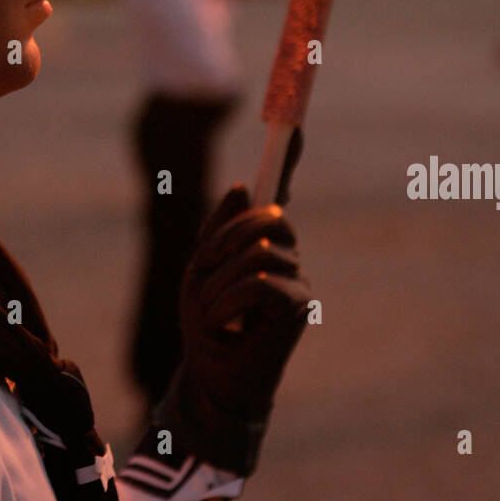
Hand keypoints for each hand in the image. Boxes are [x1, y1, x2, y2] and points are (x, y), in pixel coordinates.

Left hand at [152, 185, 309, 475]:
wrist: (211, 378)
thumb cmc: (205, 325)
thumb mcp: (200, 270)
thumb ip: (220, 231)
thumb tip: (245, 189)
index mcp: (261, 240)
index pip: (277, 192)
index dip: (290, 156)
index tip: (294, 121)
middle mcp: (286, 253)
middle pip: (264, 217)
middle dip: (224, 243)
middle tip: (207, 277)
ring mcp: (296, 277)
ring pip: (255, 253)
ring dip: (219, 285)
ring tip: (215, 315)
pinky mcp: (298, 305)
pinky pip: (258, 283)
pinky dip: (228, 304)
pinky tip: (226, 328)